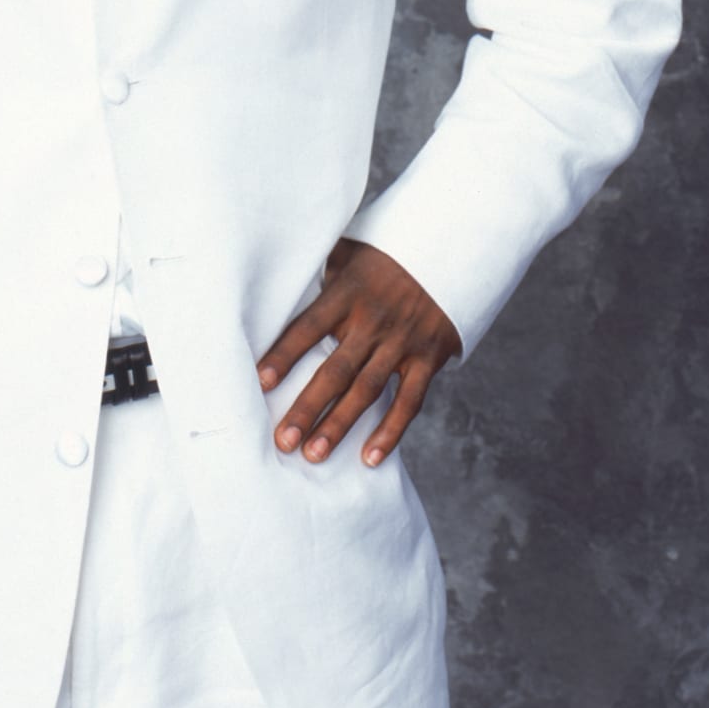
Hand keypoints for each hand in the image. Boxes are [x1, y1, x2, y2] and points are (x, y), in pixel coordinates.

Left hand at [255, 239, 461, 468]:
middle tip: (283, 441)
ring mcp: (402, 342)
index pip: (308, 327)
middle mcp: (373, 321)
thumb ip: (318, 267)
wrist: (449, 250)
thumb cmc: (387, 254)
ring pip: (367, 390)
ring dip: (340, 425)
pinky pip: (410, 400)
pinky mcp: (428, 358)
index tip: (259, 382)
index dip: (285, 354)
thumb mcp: (350, 250)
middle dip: (307, 408)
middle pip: (335, 370)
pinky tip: (370, 458)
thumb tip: (277, 269)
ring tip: (313, 454)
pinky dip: (392, 431)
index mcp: (348, 293)